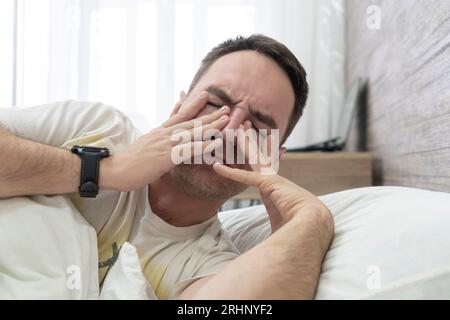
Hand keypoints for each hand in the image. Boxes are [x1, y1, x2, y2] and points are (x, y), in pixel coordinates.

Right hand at [102, 91, 229, 191]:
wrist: (113, 169)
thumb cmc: (128, 162)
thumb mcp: (145, 146)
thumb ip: (157, 141)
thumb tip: (163, 139)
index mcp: (159, 131)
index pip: (179, 114)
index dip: (194, 105)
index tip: (205, 96)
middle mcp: (164, 134)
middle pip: (191, 121)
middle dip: (210, 114)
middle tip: (226, 107)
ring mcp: (166, 143)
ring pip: (193, 132)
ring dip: (212, 125)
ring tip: (227, 119)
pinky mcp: (167, 156)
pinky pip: (190, 150)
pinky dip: (205, 146)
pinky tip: (216, 143)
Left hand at [213, 123, 332, 232]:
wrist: (314, 225)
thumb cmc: (300, 228)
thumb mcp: (282, 224)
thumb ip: (276, 226)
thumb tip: (271, 242)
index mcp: (277, 187)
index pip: (263, 168)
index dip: (257, 154)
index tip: (255, 144)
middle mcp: (275, 179)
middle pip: (259, 155)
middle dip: (250, 139)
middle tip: (243, 125)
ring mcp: (273, 180)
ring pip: (254, 157)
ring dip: (243, 143)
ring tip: (235, 128)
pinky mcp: (269, 185)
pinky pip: (245, 178)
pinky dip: (230, 173)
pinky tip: (217, 167)